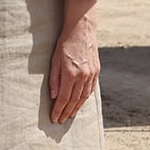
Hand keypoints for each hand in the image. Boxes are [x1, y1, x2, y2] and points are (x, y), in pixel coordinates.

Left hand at [48, 0, 100, 123]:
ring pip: (84, 97)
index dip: (58, 110)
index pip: (63, 98)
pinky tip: (80, 103)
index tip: (54, 118)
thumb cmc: (65, 43)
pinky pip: (91, 89)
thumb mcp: (54, 59)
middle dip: (66, 112)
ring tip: (70, 115)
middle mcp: (83, 76)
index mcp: (70, 74)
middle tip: (61, 121)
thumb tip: (53, 96)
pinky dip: (85, 98)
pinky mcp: (97, 71)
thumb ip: (54, 79)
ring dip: (76, 108)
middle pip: (74, 100)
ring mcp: (91, 74)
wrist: (82, 29)